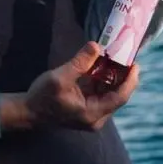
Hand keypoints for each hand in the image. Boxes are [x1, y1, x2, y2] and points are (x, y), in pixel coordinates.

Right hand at [0, 42, 138, 132]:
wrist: (27, 111)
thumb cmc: (42, 97)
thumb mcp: (60, 77)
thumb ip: (80, 62)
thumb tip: (97, 45)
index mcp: (92, 113)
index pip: (120, 97)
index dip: (130, 80)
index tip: (135, 64)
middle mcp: (96, 118)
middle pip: (118, 95)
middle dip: (122, 76)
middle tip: (126, 57)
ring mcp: (92, 115)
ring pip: (110, 94)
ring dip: (113, 77)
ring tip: (115, 58)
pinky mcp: (87, 109)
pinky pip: (101, 94)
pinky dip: (103, 80)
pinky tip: (103, 66)